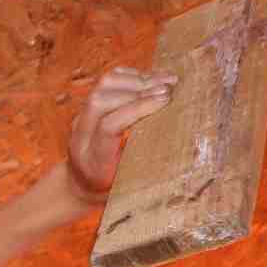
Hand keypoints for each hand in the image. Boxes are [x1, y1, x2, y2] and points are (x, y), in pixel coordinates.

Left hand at [63, 66, 175, 203]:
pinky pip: (107, 81)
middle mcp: (81, 136)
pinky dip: (132, 76)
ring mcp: (82, 118)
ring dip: (137, 79)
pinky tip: (154, 79)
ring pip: (103, 86)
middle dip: (138, 91)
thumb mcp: (128, 187)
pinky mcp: (88, 106)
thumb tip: (185, 152)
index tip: (166, 101)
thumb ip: (147, 169)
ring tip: (167, 81)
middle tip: (170, 90)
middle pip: (101, 100)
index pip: (109, 125)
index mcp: (93, 160)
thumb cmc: (112, 190)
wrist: (81, 183)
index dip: (137, 109)